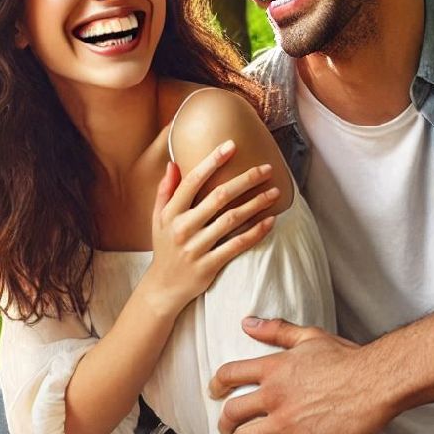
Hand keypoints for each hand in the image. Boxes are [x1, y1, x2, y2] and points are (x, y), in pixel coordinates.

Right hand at [143, 140, 277, 316]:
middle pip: (219, 197)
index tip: (231, 146)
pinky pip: (237, 245)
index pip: (193, 181)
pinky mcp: (209, 265)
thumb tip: (174, 163)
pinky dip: (255, 233)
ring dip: (256, 204)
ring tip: (275, 193)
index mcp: (171, 213)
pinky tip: (270, 221)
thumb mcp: (158, 219)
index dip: (213, 161)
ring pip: (232, 220)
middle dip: (246, 180)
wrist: (163, 287)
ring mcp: (197, 248)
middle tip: (266, 169)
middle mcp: (183, 228)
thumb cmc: (164, 248)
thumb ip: (165, 191)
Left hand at [209, 317, 398, 433]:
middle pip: (231, 411)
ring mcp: (286, 421)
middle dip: (223, 423)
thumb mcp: (310, 337)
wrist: (376, 383)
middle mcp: (273, 395)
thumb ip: (277, 331)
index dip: (216, 384)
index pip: (230, 374)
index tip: (214, 392)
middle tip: (225, 429)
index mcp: (273, 368)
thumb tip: (248, 323)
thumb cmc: (348, 358)